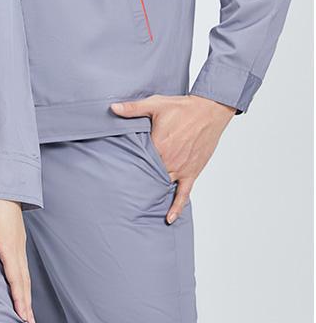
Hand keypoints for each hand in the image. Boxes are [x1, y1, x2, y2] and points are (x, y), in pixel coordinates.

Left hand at [0, 198, 34, 322]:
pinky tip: (22, 288)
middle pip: (24, 282)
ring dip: (27, 295)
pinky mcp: (18, 241)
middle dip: (27, 304)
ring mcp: (20, 245)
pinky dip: (24, 282)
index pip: (15, 279)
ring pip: (26, 275)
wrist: (4, 182)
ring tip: (28, 313)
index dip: (18, 299)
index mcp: (9, 245)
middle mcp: (18, 248)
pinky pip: (23, 267)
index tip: (22, 317)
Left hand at [111, 93, 236, 223]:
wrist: (209, 110)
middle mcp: (170, 161)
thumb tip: (112, 107)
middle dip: (138, 184)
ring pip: (163, 186)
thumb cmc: (182, 107)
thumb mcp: (155, 104)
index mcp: (158, 145)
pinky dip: (177, 206)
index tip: (114, 177)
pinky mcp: (192, 172)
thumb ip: (133, 108)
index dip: (127, 168)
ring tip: (138, 206)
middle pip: (149, 177)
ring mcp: (181, 168)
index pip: (138, 162)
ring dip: (153, 194)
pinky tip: (170, 218)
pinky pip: (184, 193)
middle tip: (121, 195)